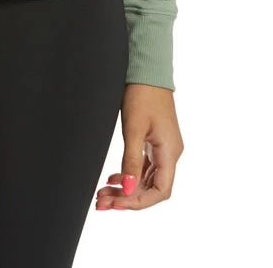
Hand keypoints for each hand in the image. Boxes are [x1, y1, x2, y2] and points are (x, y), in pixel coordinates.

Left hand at [96, 83, 182, 210]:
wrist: (146, 68)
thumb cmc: (142, 94)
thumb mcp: (133, 128)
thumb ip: (131, 161)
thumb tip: (128, 189)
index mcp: (170, 152)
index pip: (159, 191)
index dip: (138, 201)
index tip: (116, 204)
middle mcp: (170, 153)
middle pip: (151, 187)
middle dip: (127, 197)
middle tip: (102, 203)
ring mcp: (162, 147)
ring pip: (146, 178)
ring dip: (126, 187)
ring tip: (103, 193)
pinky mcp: (154, 140)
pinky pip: (144, 166)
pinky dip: (129, 174)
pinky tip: (113, 178)